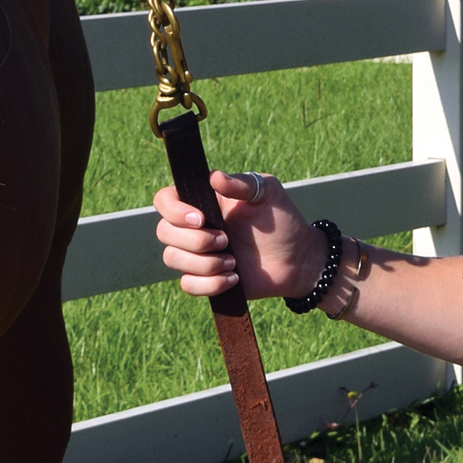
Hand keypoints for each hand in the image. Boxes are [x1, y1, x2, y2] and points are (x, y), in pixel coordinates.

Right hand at [154, 170, 320, 301]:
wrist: (299, 260)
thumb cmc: (283, 220)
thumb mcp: (268, 193)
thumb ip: (242, 183)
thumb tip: (214, 176)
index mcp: (204, 201)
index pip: (165, 200)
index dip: (173, 210)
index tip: (200, 218)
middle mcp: (194, 227)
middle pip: (164, 232)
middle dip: (195, 240)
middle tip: (226, 240)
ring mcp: (198, 254)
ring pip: (172, 259)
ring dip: (203, 263)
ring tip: (234, 262)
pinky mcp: (205, 279)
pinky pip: (188, 285)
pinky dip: (209, 284)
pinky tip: (234, 278)